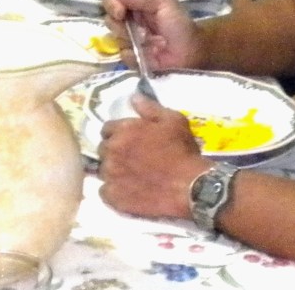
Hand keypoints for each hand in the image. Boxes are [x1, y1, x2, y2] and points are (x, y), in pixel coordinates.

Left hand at [98, 93, 211, 218]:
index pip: (107, 129)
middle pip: (103, 150)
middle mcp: (112, 151)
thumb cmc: (182, 151)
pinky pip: (105, 192)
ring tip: (130, 177)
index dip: (117, 134)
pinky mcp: (114, 197)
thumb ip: (150, 108)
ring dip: (114, 172)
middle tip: (131, 159)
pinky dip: (114, 192)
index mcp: (123, 130)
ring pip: (103, 171)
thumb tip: (133, 97)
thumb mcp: (173, 120)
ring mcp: (111, 175)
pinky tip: (127, 192)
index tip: (129, 141)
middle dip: (114, 152)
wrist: (191, 186)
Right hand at [102, 0, 200, 69]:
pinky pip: (124, 56)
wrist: (192, 52)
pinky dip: (137, 55)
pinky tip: (151, 55)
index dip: (111, 6)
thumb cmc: (180, 24)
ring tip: (152, 43)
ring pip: (115, 39)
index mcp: (135, 4)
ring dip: (133, 41)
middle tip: (142, 32)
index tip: (121, 13)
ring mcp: (129, 41)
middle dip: (122, 26)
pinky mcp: (132, 58)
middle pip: (109, 20)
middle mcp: (128, 21)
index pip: (110, 0)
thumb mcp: (164, 2)